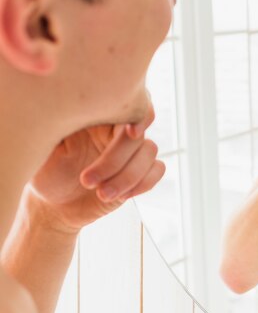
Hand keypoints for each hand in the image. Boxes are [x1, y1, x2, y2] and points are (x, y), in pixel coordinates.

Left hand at [27, 108, 164, 233]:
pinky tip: (120, 195)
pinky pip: (157, 170)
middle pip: (137, 134)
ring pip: (149, 152)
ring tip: (101, 193)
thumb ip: (58, 128)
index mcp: (97, 117)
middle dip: (117, 160)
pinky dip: (142, 184)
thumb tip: (62, 110)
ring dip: (127, 177)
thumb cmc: (46, 175)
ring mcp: (132, 151)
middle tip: (87, 181)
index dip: (137, 116)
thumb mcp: (44, 149)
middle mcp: (117, 131)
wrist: (54, 206)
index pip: (126, 106)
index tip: (131, 132)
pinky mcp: (140, 172)